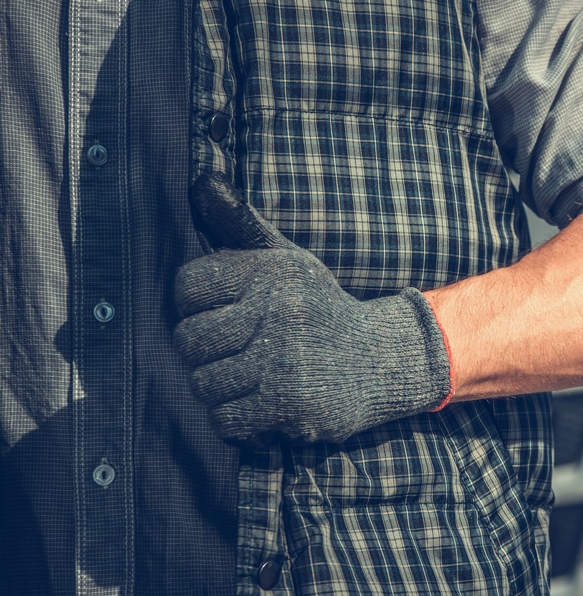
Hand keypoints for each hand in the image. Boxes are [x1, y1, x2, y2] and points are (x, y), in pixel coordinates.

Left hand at [173, 172, 450, 443]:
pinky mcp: (289, 405)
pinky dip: (235, 418)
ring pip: (203, 381)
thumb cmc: (319, 310)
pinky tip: (260, 404)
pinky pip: (225, 418)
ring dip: (220, 387)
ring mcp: (285, 361)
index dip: (195, 305)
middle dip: (204, 351)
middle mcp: (279, 312)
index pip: (187, 287)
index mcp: (273, 272)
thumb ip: (240, 224)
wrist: (381, 363)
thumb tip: (200, 177)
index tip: (223, 313)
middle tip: (237, 351)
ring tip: (251, 378)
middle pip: (189, 339)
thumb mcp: (288, 261)